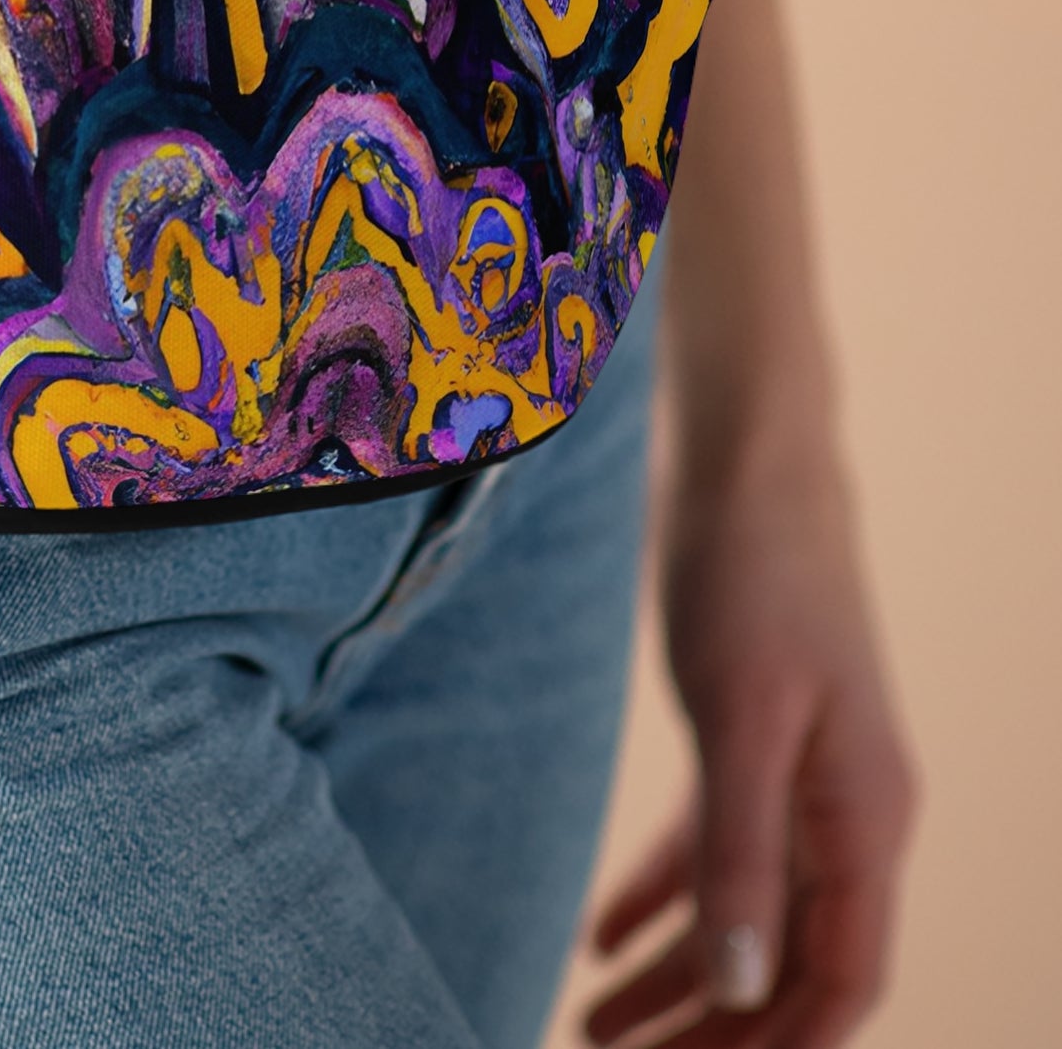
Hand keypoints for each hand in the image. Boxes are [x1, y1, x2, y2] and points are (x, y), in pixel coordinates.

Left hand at [582, 424, 919, 1047]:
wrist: (747, 463)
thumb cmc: (754, 575)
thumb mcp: (742, 715)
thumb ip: (742, 850)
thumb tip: (744, 991)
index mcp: (866, 818)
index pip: (840, 980)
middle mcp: (844, 810)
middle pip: (785, 962)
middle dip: (710, 1030)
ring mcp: (799, 774)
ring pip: (743, 912)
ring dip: (674, 978)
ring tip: (587, 1025)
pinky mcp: (749, 736)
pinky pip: (712, 847)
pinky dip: (661, 897)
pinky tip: (600, 938)